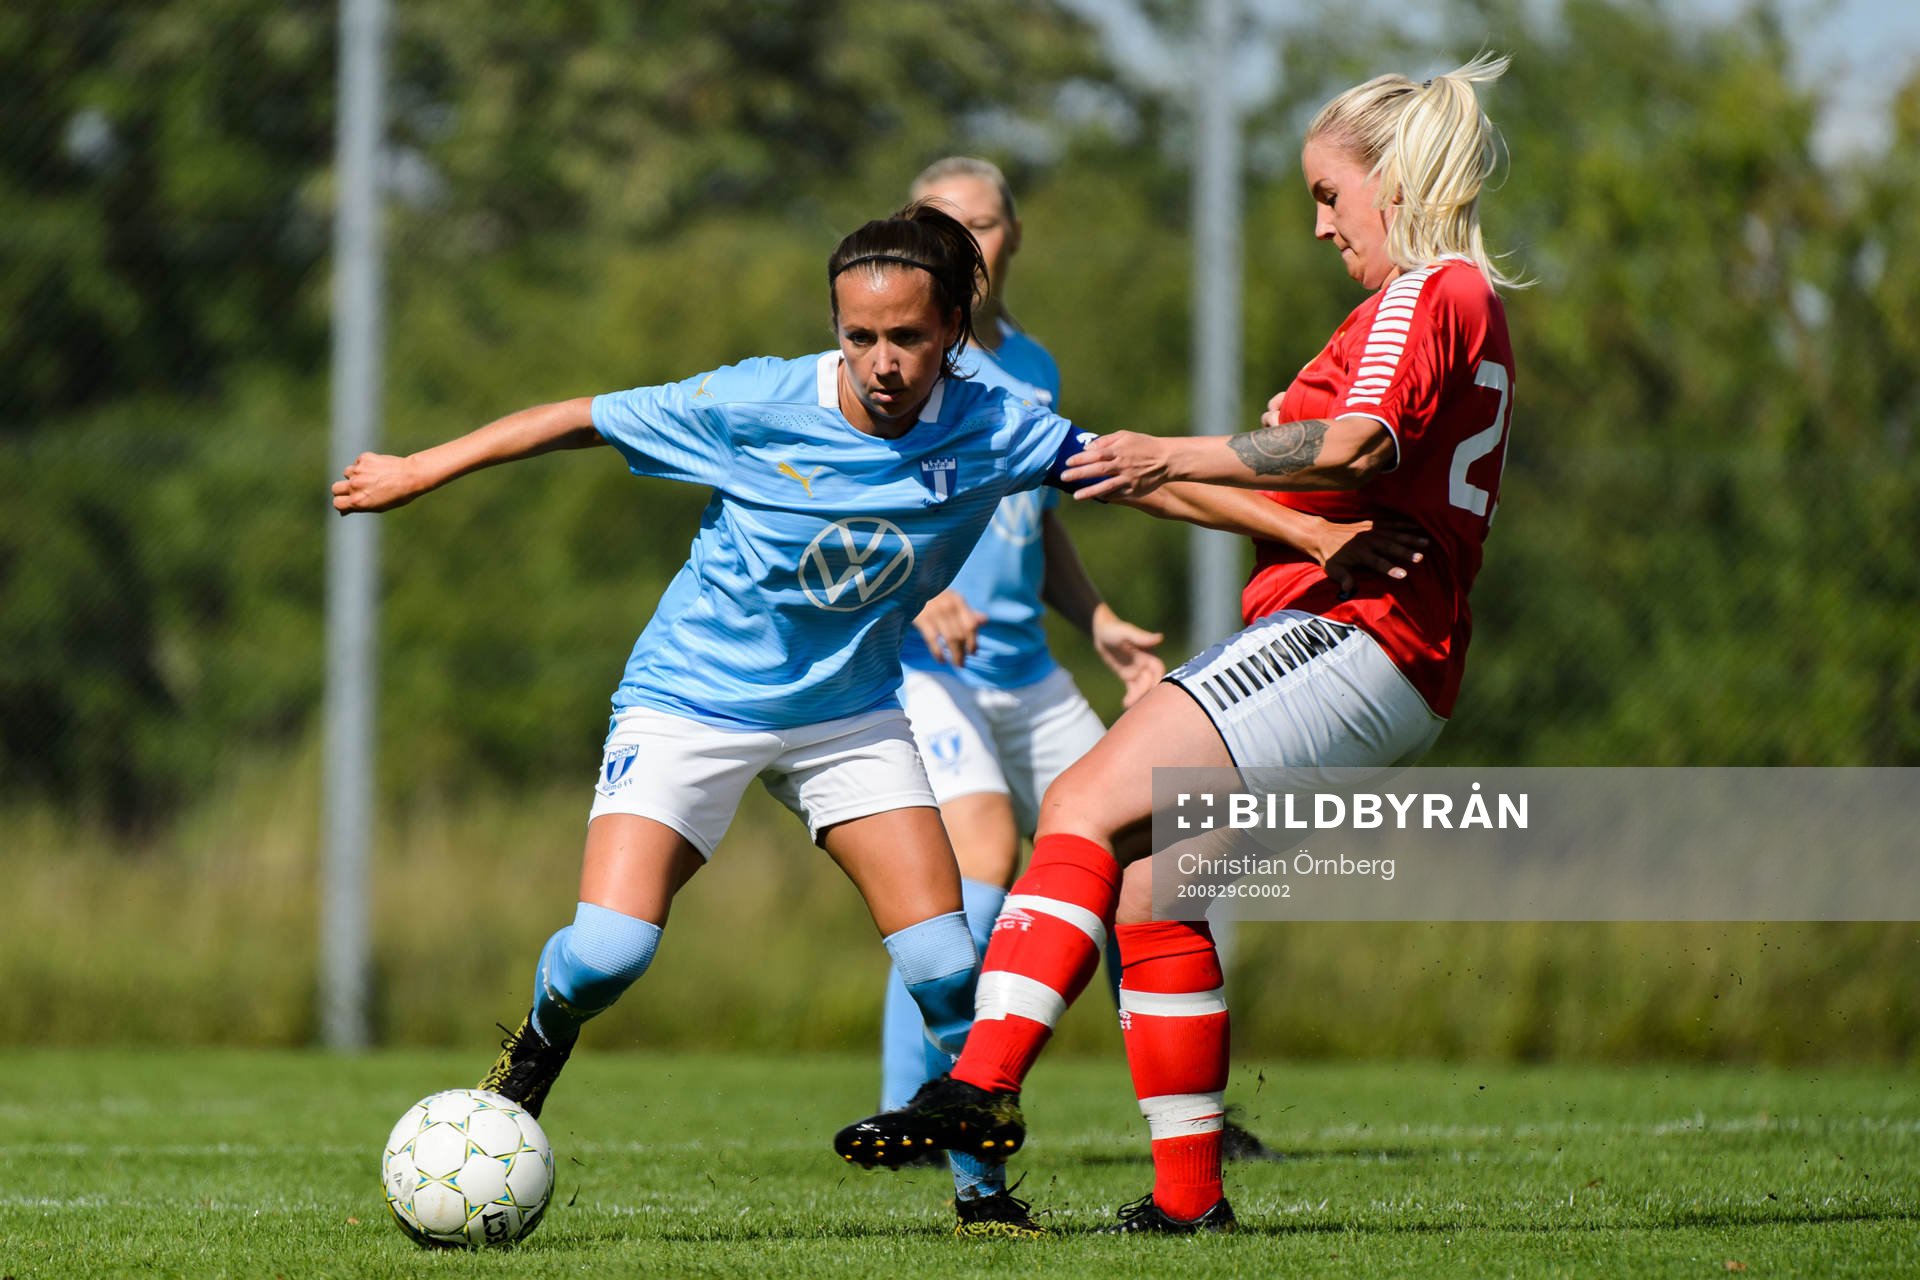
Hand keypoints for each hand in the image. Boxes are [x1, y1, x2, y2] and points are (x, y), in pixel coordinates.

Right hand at [332, 452, 425, 513]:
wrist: (411, 476)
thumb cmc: (397, 495)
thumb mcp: (378, 507)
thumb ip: (359, 507)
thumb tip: (343, 511)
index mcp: (358, 501)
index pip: (337, 503)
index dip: (342, 503)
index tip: (348, 502)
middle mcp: (355, 486)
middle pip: (335, 488)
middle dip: (342, 490)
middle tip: (356, 489)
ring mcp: (359, 471)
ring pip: (346, 473)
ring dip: (354, 476)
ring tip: (371, 478)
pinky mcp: (364, 459)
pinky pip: (358, 462)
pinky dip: (364, 465)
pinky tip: (377, 468)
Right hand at [912, 590, 988, 666]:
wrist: (909, 587)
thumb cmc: (934, 596)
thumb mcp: (952, 599)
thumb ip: (967, 611)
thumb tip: (984, 621)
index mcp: (958, 601)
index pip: (971, 625)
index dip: (973, 641)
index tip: (973, 652)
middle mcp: (948, 606)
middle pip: (961, 634)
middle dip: (964, 652)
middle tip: (963, 663)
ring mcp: (935, 612)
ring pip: (950, 639)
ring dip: (955, 655)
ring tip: (957, 664)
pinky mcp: (922, 619)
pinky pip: (933, 641)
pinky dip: (938, 653)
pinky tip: (942, 660)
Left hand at [1061, 431, 1174, 501]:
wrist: (1167, 459)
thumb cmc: (1143, 445)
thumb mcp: (1126, 436)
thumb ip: (1106, 441)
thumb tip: (1088, 448)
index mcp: (1119, 450)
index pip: (1096, 454)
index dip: (1081, 458)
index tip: (1068, 462)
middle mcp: (1122, 465)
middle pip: (1098, 469)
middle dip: (1079, 474)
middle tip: (1064, 477)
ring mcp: (1128, 478)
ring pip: (1106, 486)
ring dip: (1090, 491)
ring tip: (1076, 496)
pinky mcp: (1134, 489)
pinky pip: (1117, 494)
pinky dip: (1105, 496)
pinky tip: (1094, 498)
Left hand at [1091, 604, 1165, 707]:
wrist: (1100, 632)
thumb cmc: (1114, 628)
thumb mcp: (1126, 632)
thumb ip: (1142, 637)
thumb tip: (1160, 637)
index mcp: (1148, 654)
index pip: (1158, 669)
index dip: (1157, 679)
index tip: (1151, 688)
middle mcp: (1145, 664)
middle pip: (1151, 682)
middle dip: (1146, 692)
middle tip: (1136, 700)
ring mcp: (1136, 671)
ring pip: (1142, 688)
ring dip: (1138, 697)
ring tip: (1127, 704)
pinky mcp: (1127, 676)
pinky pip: (1132, 689)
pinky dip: (1131, 697)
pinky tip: (1124, 704)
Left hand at [1312, 516, 1427, 594]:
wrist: (1321, 534)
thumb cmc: (1329, 556)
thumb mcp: (1332, 570)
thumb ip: (1343, 578)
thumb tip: (1349, 590)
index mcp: (1359, 553)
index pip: (1377, 562)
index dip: (1390, 568)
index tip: (1403, 574)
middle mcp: (1367, 540)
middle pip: (1389, 547)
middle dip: (1405, 552)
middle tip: (1420, 558)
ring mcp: (1371, 530)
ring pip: (1394, 534)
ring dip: (1410, 538)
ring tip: (1426, 543)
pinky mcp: (1373, 523)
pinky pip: (1391, 523)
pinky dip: (1405, 524)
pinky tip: (1418, 526)